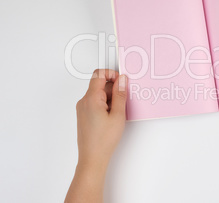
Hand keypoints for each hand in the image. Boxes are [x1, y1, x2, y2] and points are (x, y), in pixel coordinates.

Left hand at [65, 69, 126, 202]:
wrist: (93, 157)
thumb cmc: (103, 140)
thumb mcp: (118, 115)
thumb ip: (120, 94)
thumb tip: (122, 80)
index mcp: (91, 98)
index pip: (99, 74)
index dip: (112, 74)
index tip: (121, 81)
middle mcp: (84, 101)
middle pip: (99, 84)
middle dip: (113, 89)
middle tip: (123, 100)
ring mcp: (83, 108)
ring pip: (98, 94)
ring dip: (110, 98)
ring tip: (118, 112)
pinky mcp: (84, 115)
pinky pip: (96, 102)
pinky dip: (106, 105)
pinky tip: (112, 116)